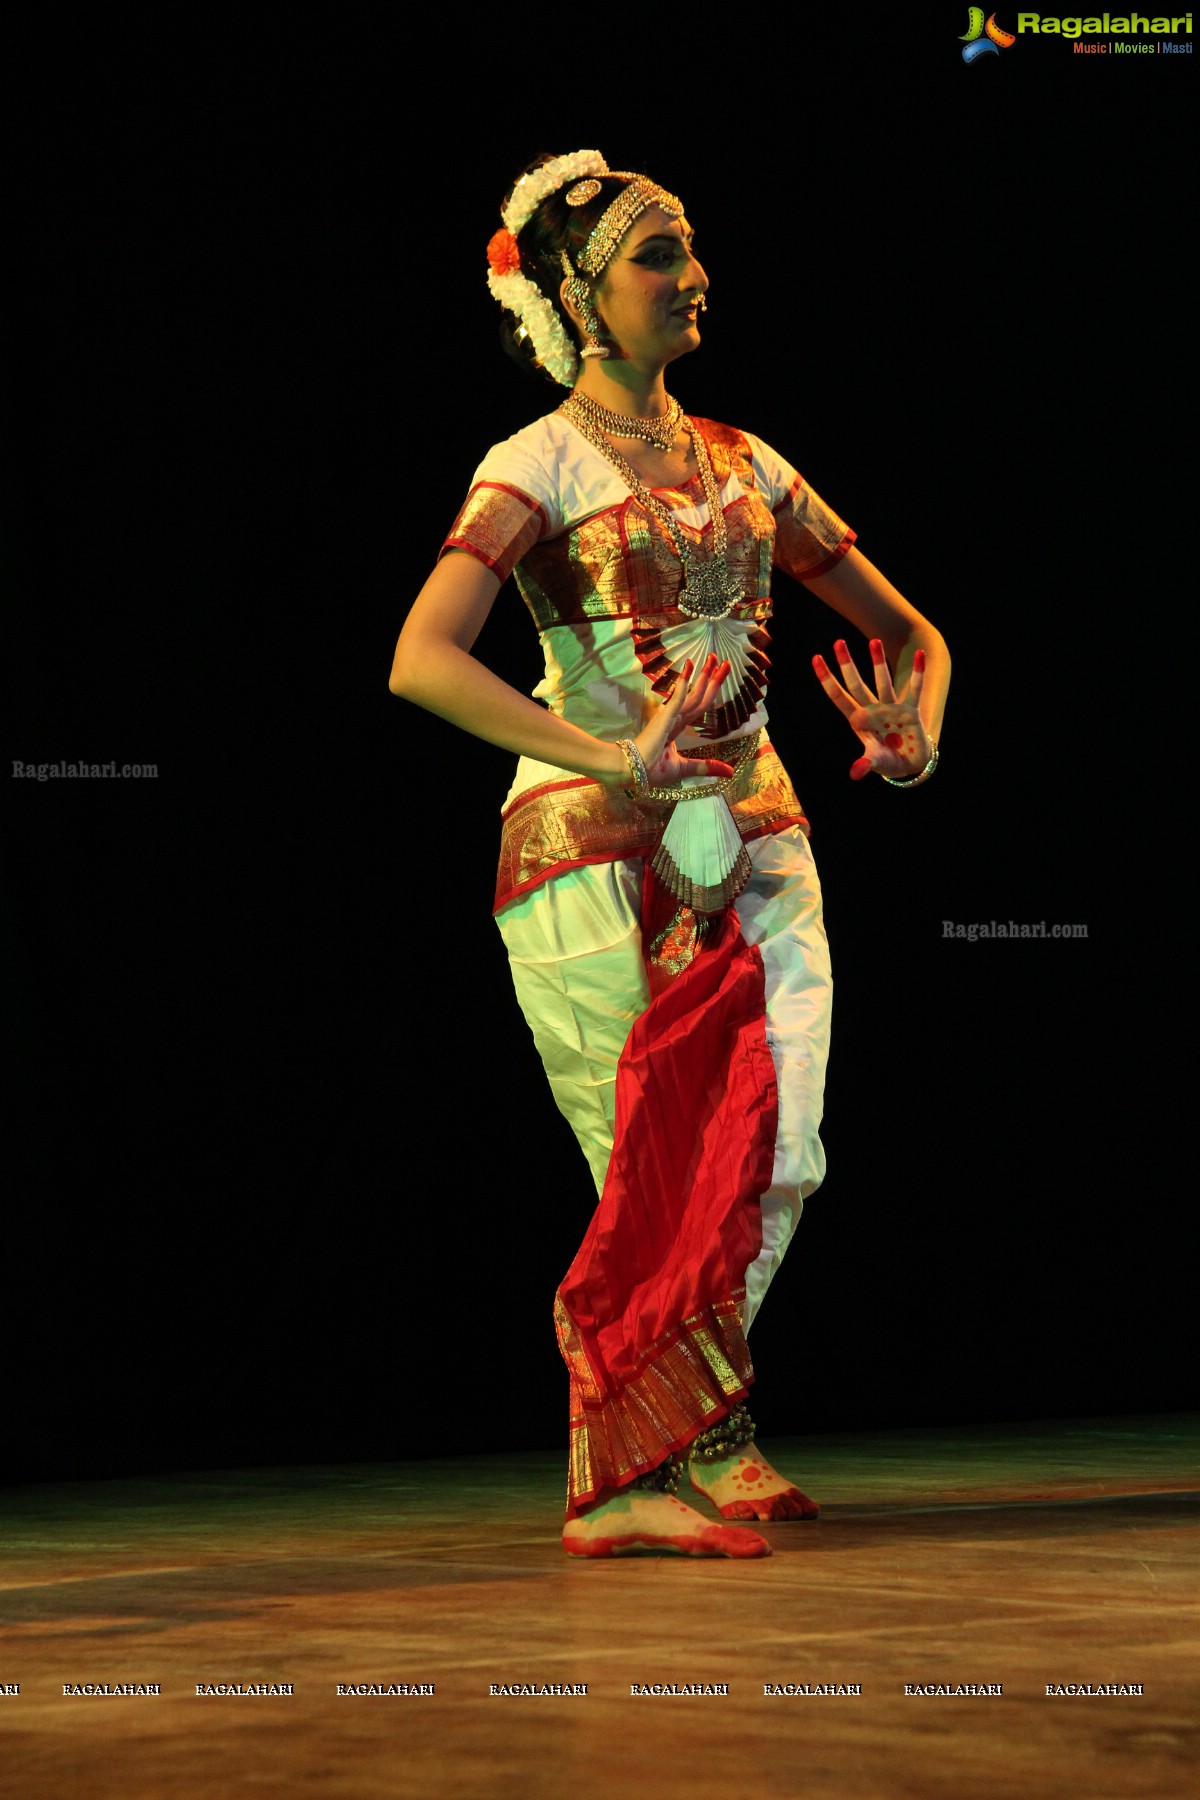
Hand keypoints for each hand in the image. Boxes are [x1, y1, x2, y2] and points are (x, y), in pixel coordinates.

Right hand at [634, 654, 734, 785]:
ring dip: (704, 676)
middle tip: (724, 661)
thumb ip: (706, 766)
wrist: (631, 771)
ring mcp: (670, 717)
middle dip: (712, 677)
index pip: (700, 705)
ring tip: (715, 659)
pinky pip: (677, 699)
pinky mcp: (663, 719)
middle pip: (700, 695)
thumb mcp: (685, 768)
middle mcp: (676, 718)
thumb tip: (730, 772)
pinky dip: (684, 684)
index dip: (711, 689)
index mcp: (678, 726)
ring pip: (693, 695)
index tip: (720, 674)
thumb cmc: (651, 770)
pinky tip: (690, 667)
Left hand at [812, 639, 930, 780]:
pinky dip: (917, 673)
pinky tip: (920, 655)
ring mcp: (891, 708)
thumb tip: (856, 773)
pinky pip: (914, 689)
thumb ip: (865, 764)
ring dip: (878, 661)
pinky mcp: (910, 711)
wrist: (909, 764)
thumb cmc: (887, 761)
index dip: (827, 679)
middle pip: (856, 684)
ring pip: (882, 681)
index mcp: (858, 721)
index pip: (838, 697)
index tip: (816, 658)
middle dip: (847, 665)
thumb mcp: (875, 762)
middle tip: (839, 642)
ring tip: (874, 641)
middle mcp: (872, 710)